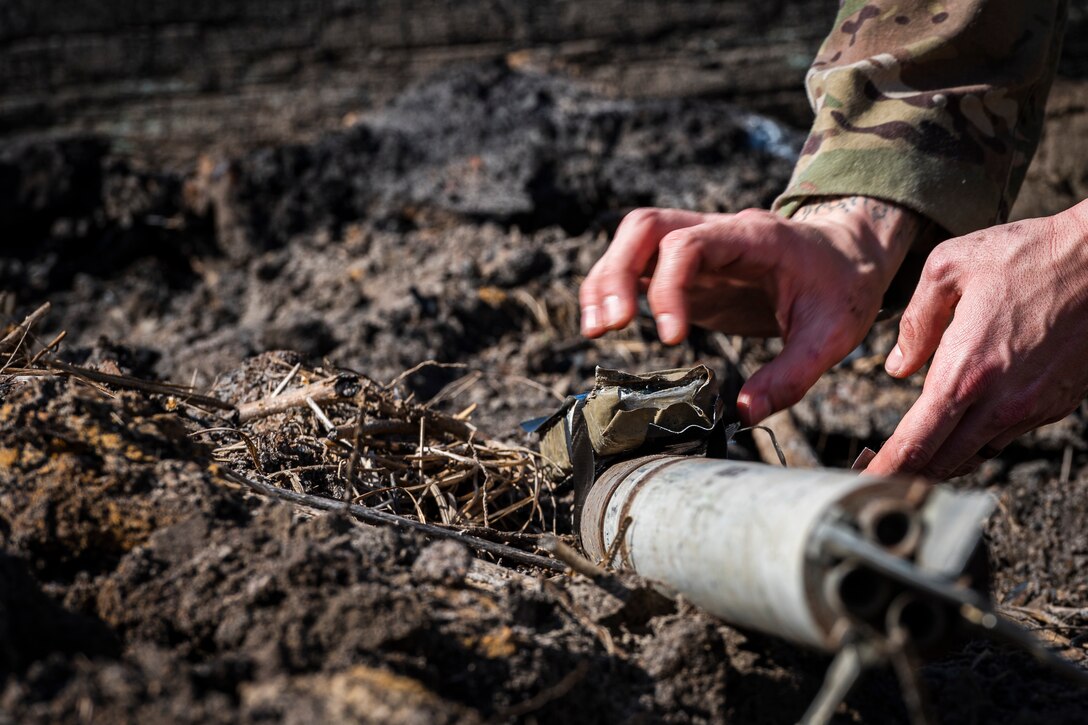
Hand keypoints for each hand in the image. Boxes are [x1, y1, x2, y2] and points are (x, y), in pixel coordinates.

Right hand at [579, 198, 919, 422]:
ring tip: (595, 329)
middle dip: (617, 273)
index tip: (672, 338)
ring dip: (605, 278)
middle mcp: (718, 233)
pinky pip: (639, 264)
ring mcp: (699, 247)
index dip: (669, 288)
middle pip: (645, 227)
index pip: (689, 244)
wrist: (851, 254)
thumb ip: (792, 375)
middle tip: (609, 326)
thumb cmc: (844, 287)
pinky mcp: (689, 267)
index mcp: (753, 238)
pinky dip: (614, 287)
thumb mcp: (833, 334)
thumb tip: (744, 413)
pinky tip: (605, 322)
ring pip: (633, 239)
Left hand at [866, 200, 1087, 478]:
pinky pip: (1007, 434)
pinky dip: (978, 436)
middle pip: (943, 462)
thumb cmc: (1030, 254)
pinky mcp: (1057, 404)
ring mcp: (1033, 408)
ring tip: (915, 451)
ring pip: (976, 453)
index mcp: (965, 372)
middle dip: (906, 473)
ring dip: (944, 458)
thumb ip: (915, 322)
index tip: (863, 481)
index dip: (885, 468)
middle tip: (877, 473)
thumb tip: (898, 366)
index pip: (916, 442)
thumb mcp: (950, 267)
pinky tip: (964, 421)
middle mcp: (1000, 401)